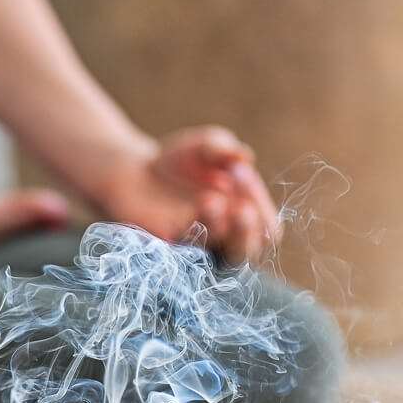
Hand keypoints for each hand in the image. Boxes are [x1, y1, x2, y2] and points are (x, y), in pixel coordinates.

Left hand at [95, 127, 279, 263]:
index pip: (268, 226)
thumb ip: (223, 147)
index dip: (262, 207)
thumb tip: (246, 156)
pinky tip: (193, 207)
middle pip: (253, 251)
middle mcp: (227, 235)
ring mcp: (203, 246)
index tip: (240, 173)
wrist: (134, 173)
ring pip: (225, 257)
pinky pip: (193, 250)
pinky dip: (196, 230)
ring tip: (211, 201)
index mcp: (244, 214)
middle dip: (251, 231)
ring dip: (221, 234)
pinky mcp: (176, 250)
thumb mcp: (204, 146)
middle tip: (242, 210)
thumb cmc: (177, 161)